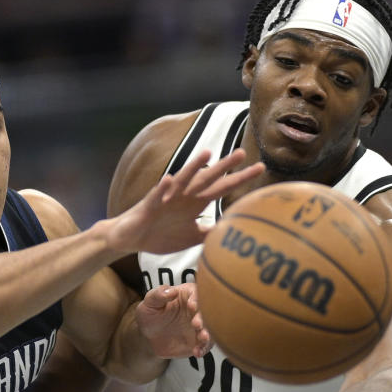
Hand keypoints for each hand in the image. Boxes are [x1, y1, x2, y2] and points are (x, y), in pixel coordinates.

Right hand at [108, 148, 263, 254]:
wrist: (131, 238)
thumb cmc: (161, 234)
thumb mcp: (192, 237)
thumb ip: (210, 232)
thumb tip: (232, 233)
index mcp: (196, 202)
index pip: (223, 188)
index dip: (240, 179)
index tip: (260, 168)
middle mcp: (184, 195)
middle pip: (208, 178)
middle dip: (224, 167)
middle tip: (242, 153)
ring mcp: (167, 198)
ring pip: (183, 180)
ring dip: (194, 167)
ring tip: (207, 154)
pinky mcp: (150, 205)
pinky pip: (157, 195)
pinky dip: (163, 188)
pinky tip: (169, 179)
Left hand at [137, 283, 211, 357]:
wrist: (150, 336)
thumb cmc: (151, 314)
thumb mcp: (150, 302)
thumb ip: (158, 295)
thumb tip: (171, 291)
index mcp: (189, 295)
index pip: (197, 293)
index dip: (196, 299)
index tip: (192, 305)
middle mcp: (198, 310)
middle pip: (207, 311)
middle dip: (204, 317)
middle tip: (197, 324)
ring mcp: (201, 326)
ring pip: (210, 329)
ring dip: (208, 333)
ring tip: (202, 338)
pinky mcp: (199, 341)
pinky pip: (205, 345)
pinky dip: (203, 348)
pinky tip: (197, 352)